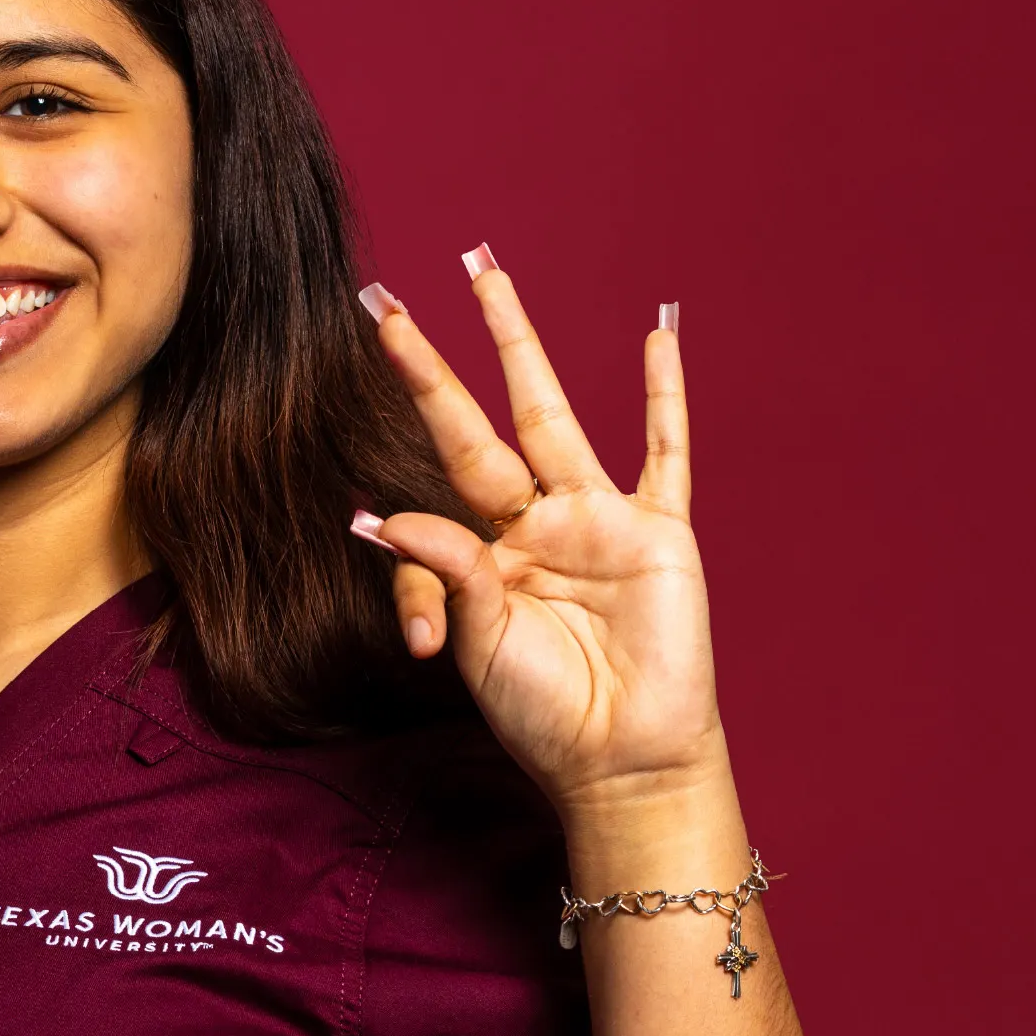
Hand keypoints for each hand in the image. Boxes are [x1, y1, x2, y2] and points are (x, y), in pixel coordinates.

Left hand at [351, 247, 727, 811]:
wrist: (622, 757)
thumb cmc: (545, 713)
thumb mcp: (480, 640)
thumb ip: (446, 571)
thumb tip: (382, 516)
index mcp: (485, 550)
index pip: (434, 476)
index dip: (404, 451)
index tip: (370, 392)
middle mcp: (536, 522)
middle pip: (480, 418)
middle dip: (439, 357)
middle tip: (389, 299)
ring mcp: (598, 519)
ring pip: (554, 411)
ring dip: (518, 344)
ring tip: (489, 277)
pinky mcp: (659, 532)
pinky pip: (664, 450)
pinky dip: (665, 393)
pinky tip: (660, 333)